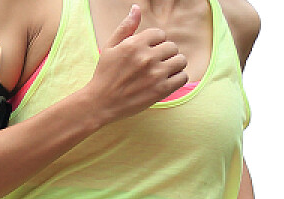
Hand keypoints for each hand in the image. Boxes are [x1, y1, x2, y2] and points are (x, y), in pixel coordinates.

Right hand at [85, 6, 188, 123]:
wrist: (101, 103)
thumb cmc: (105, 74)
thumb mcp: (110, 47)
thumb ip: (126, 27)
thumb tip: (136, 8)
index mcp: (135, 44)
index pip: (160, 34)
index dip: (156, 42)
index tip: (149, 52)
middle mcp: (147, 57)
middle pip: (172, 46)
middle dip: (165, 53)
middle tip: (155, 63)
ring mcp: (155, 74)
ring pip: (181, 60)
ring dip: (174, 64)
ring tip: (163, 71)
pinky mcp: (161, 90)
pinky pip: (182, 77)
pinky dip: (178, 78)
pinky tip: (167, 80)